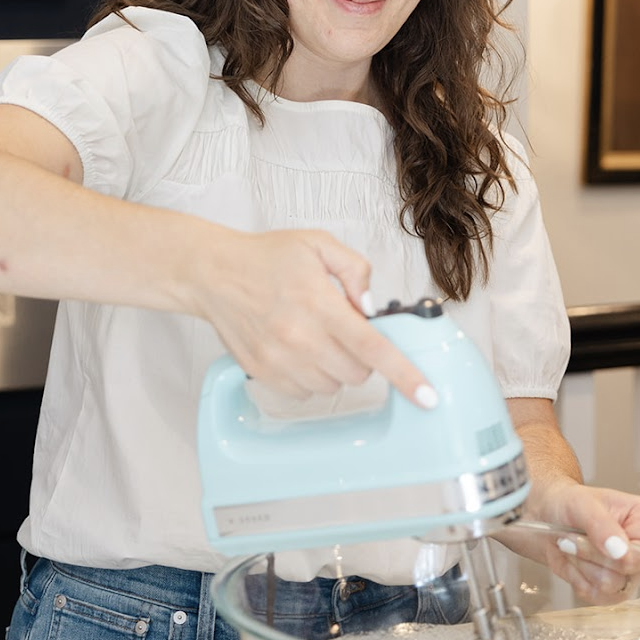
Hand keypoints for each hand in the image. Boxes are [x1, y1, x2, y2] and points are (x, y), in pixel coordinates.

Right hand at [196, 225, 437, 409]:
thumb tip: (371, 306)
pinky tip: (298, 348)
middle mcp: (298, 337)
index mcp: (318, 303)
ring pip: (332, 386)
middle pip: (357, 373)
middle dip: (363, 357)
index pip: (372, 347)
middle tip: (344, 330)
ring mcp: (279, 360)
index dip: (404, 374)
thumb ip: (355, 269)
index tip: (426, 395)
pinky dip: (310, 376)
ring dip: (336, 367)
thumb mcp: (317, 244)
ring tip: (316, 335)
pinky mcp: (262, 374)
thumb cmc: (265, 257)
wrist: (213, 273)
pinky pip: (304, 392)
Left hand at [518, 480, 639, 601]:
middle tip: (577, 536)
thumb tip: (621, 551)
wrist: (538, 515)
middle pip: (635, 569)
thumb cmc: (565, 501)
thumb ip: (602, 526)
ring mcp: (623, 570)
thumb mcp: (582, 504)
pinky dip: (578, 580)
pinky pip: (599, 597)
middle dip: (599, 555)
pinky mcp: (606, 587)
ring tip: (570, 545)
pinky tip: (570, 562)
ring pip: (614, 586)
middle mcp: (638, 546)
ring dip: (584, 566)